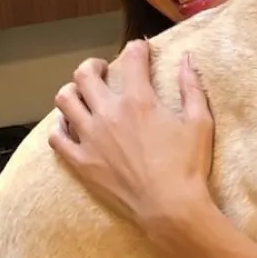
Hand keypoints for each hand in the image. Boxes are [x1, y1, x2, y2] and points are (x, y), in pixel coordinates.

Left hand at [49, 40, 214, 234]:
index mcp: (139, 101)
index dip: (137, 48)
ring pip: (64, 100)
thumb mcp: (200, 123)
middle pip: (85, 74)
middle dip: (94, 65)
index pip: (131, 59)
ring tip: (82, 95)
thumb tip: (186, 59)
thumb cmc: (188, 167)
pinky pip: (57, 137)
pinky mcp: (81, 162)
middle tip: (103, 71)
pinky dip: (60, 127)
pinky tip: (69, 126)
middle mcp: (108, 113)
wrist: (170, 209)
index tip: (140, 49)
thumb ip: (191, 87)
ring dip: (72, 91)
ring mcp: (90, 138)